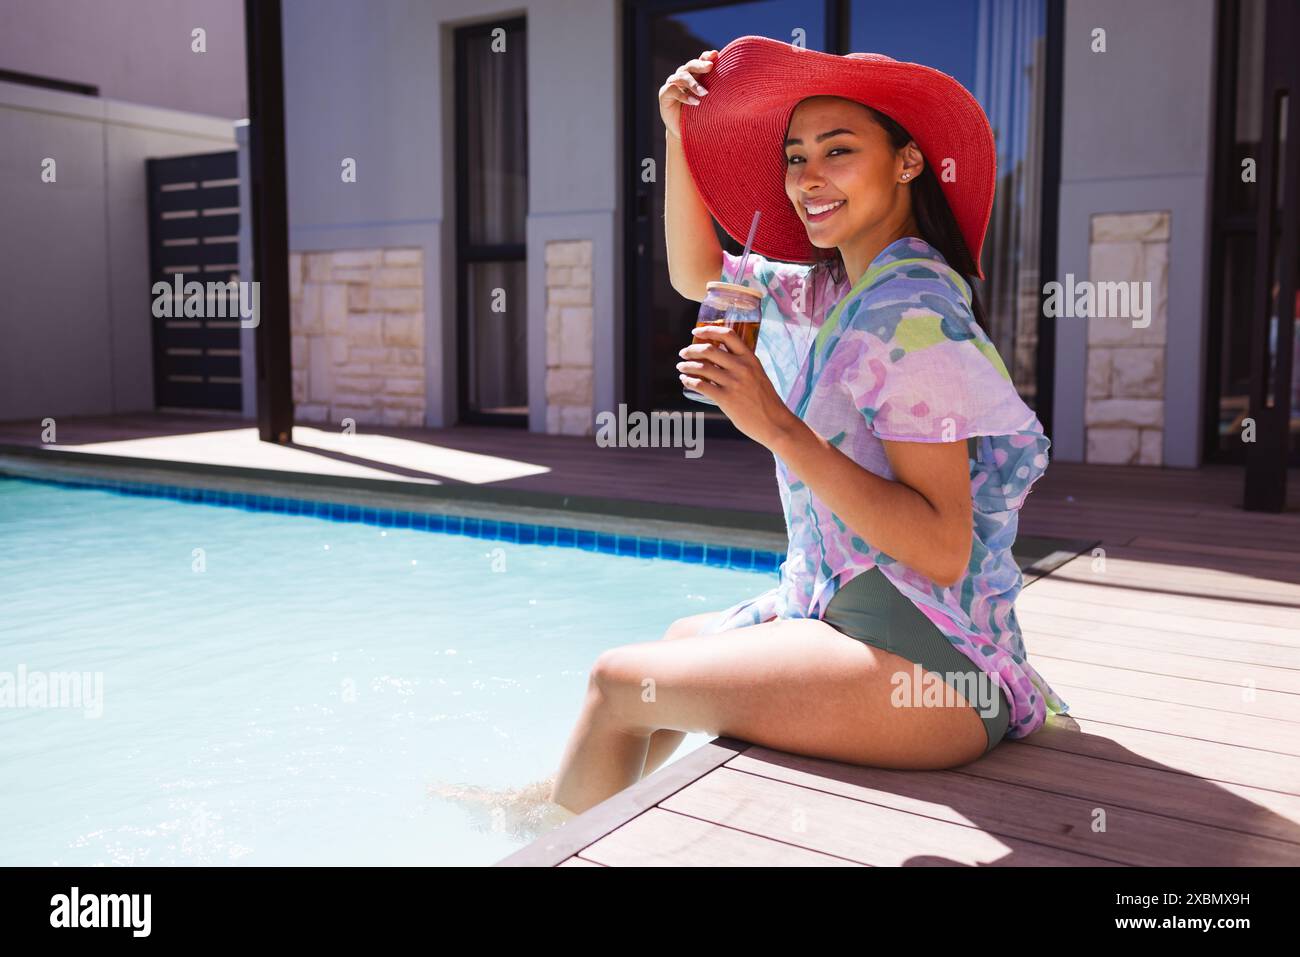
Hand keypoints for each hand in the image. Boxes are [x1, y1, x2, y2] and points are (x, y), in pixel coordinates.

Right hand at [659, 50, 716, 139]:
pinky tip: (694, 102)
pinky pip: (673, 90)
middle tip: (710, 67)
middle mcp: (683, 75)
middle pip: (691, 65)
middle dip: (700, 65)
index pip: (700, 61)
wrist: (684, 131)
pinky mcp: (664, 93)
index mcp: (695, 74)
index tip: (715, 55)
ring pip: (682, 76)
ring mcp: (672, 83)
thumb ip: (717, 90)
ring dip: (694, 84)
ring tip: (704, 93)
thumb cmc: (700, 115)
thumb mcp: (710, 101)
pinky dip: (684, 95)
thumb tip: (738, 82)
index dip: (706, 57)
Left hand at [677, 325, 799, 448]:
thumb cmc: (766, 401)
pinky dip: (689, 381)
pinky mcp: (725, 398)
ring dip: (687, 365)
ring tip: (681, 367)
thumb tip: (719, 361)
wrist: (775, 423)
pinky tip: (685, 381)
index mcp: (750, 359)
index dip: (709, 330)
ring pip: (702, 367)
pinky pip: (700, 385)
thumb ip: (742, 366)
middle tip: (684, 353)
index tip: (697, 331)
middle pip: (709, 349)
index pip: (728, 335)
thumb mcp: (758, 375)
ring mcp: (733, 383)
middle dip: (692, 349)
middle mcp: (741, 367)